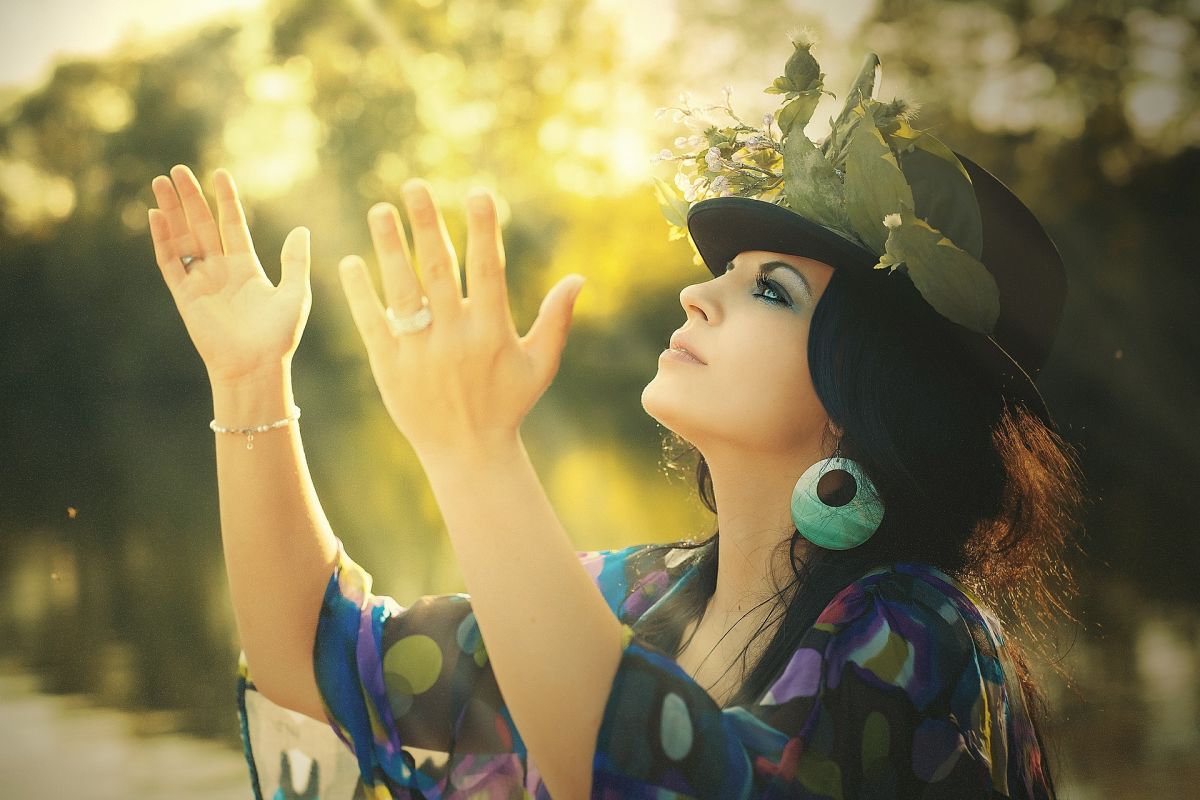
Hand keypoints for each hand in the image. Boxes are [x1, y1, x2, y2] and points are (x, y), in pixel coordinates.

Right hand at [148, 165, 310, 384]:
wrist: (256, 367)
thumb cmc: (279, 337)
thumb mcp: (296, 294)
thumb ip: (296, 262)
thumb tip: (302, 230)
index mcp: (247, 268)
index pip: (233, 226)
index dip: (227, 201)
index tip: (221, 174)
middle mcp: (221, 271)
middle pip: (202, 226)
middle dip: (191, 198)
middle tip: (178, 169)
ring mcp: (201, 281)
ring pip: (182, 238)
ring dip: (172, 210)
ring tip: (162, 181)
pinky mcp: (184, 295)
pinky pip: (169, 262)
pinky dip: (162, 239)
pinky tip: (156, 215)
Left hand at [338, 180, 585, 457]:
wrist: (468, 454)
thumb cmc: (508, 405)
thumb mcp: (539, 365)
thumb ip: (555, 320)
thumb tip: (579, 278)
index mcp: (491, 332)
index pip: (487, 270)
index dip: (483, 230)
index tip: (477, 193)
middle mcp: (454, 337)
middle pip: (437, 270)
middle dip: (426, 224)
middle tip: (413, 185)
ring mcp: (419, 352)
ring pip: (401, 290)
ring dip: (388, 248)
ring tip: (379, 210)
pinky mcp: (389, 368)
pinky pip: (372, 323)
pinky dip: (360, 293)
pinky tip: (351, 262)